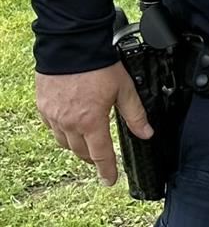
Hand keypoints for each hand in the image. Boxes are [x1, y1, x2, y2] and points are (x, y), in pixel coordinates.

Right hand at [36, 65, 151, 187]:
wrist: (71, 46)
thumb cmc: (99, 66)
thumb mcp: (125, 89)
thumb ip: (135, 114)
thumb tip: (146, 133)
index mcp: (91, 121)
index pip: (101, 154)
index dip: (107, 170)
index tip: (110, 181)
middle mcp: (69, 123)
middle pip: (81, 152)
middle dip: (93, 158)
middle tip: (102, 158)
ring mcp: (53, 116)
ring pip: (64, 142)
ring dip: (77, 146)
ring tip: (88, 142)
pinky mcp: (43, 107)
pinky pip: (52, 128)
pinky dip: (63, 131)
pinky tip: (71, 124)